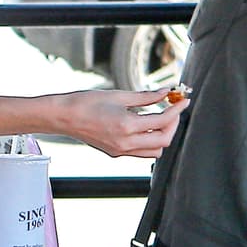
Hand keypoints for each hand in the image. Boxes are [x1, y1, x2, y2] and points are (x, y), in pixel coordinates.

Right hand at [55, 88, 187, 157]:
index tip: (183, 100)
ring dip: (162, 136)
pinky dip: (149, 141)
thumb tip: (165, 92)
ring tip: (161, 119)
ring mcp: (120, 151)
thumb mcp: (119, 95)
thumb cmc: (87, 103)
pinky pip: (141, 152)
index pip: (163, 121)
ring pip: (154, 151)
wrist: (64, 117)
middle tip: (173, 109)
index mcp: (127, 126)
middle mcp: (125, 143)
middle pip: (163, 140)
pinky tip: (145, 126)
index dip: (177, 110)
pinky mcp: (116, 153)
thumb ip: (146, 97)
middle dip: (173, 124)